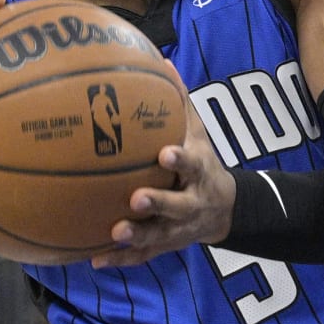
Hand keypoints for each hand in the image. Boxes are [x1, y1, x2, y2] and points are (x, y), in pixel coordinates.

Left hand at [93, 105, 235, 267]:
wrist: (227, 208)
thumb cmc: (202, 163)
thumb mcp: (199, 134)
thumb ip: (180, 104)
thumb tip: (160, 63)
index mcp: (200, 172)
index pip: (193, 164)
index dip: (181, 160)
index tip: (165, 153)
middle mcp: (193, 202)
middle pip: (178, 204)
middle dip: (159, 202)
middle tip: (137, 198)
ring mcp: (181, 227)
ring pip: (160, 234)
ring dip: (139, 235)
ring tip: (115, 231)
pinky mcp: (168, 244)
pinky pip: (143, 255)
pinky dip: (121, 258)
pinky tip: (96, 259)